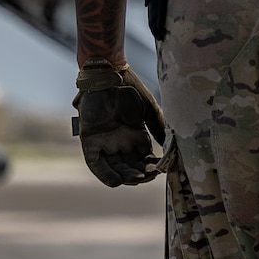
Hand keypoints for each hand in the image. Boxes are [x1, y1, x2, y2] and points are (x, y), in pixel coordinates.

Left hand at [72, 62, 165, 186]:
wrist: (108, 76)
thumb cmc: (130, 90)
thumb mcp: (149, 110)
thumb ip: (158, 128)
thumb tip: (169, 146)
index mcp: (134, 135)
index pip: (143, 158)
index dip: (151, 166)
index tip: (160, 170)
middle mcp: (119, 142)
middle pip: (129, 166)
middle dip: (139, 173)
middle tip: (149, 176)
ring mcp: (104, 143)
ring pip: (115, 168)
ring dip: (126, 176)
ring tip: (137, 179)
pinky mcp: (89, 142)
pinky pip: (96, 164)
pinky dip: (104, 175)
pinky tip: (117, 182)